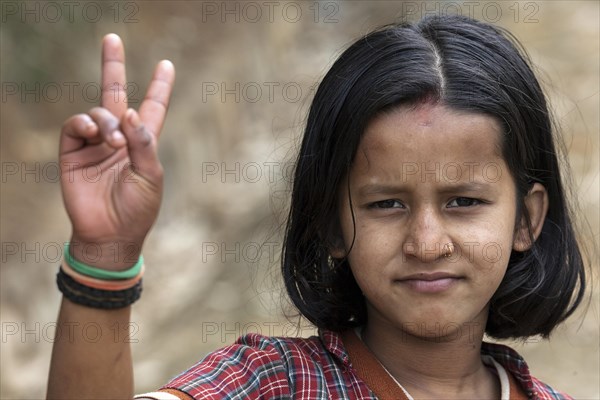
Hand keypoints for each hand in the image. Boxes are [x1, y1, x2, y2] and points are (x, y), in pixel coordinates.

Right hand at [59, 34, 174, 268]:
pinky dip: (84, 124)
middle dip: (113, 67)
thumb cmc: (137, 209)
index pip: (152, 108)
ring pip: (98, 112)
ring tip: (114, 142)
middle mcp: (119, 139)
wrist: (110, 235)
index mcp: (143, 144)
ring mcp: (95, 144)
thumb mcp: (151, 176)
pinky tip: (94, 133)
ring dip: (107, 121)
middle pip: (115, 95)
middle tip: (112, 38)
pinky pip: (75, 126)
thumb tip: (130, 111)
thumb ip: (144, 143)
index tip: (166, 65)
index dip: (159, 87)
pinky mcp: (73, 153)